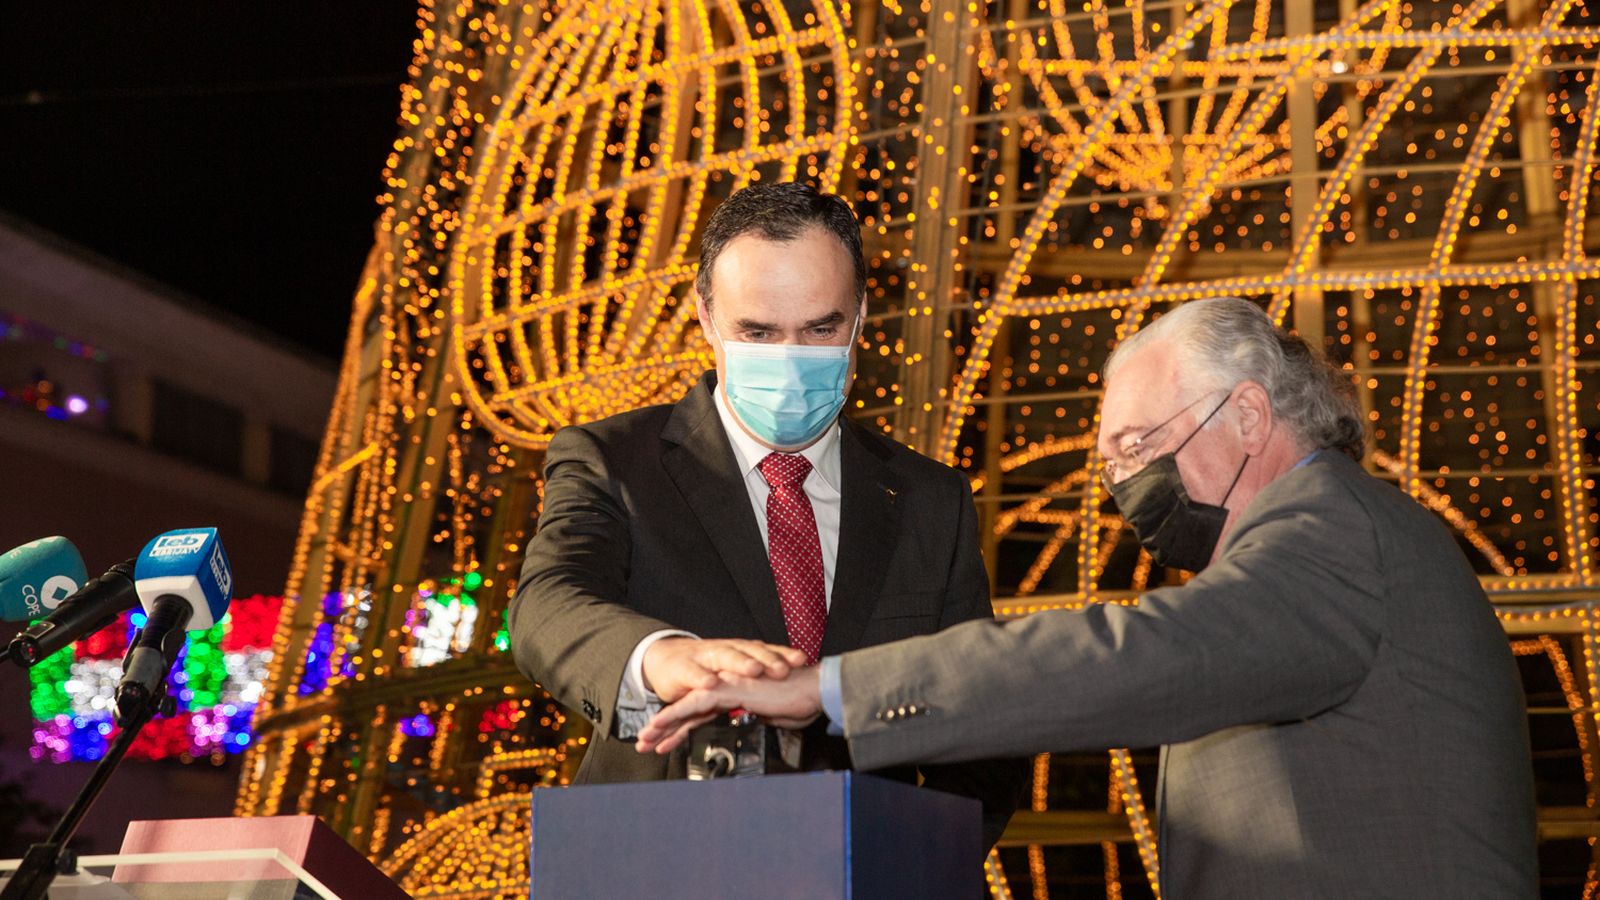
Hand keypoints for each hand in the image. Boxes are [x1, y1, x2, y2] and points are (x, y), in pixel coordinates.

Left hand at [635, 666, 823, 754]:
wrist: (816, 689)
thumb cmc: (803, 701)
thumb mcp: (776, 718)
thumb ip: (761, 718)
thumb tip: (757, 722)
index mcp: (736, 696)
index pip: (702, 715)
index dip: (682, 729)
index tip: (667, 744)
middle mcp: (727, 689)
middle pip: (688, 711)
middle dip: (665, 729)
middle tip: (645, 745)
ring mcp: (726, 688)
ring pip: (685, 708)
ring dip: (663, 725)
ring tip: (644, 741)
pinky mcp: (728, 691)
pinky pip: (694, 705)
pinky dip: (674, 715)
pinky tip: (658, 725)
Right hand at [641, 637, 807, 702]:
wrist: (667, 661)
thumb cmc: (707, 669)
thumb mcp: (734, 675)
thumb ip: (759, 682)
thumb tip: (788, 689)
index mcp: (741, 652)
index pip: (766, 651)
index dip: (783, 655)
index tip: (802, 660)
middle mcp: (725, 650)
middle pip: (749, 652)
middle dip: (767, 659)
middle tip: (783, 668)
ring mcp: (704, 657)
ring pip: (724, 657)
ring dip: (740, 663)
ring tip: (754, 670)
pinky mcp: (683, 668)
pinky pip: (693, 674)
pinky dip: (701, 678)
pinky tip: (709, 683)